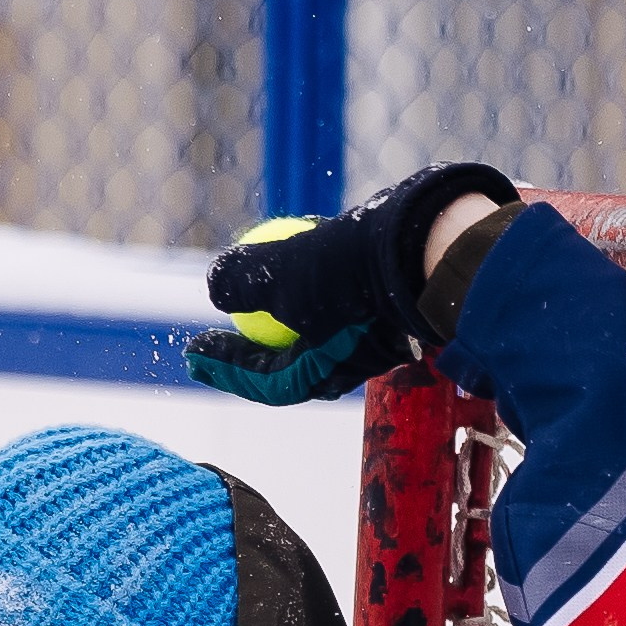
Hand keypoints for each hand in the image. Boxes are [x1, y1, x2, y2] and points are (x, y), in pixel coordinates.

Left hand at [184, 162, 517, 405]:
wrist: (434, 246)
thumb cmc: (358, 268)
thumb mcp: (288, 270)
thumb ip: (246, 279)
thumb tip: (215, 286)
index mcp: (322, 370)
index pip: (261, 379)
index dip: (223, 367)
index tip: (192, 352)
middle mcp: (348, 364)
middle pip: (286, 364)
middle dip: (248, 354)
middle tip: (212, 336)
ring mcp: (370, 340)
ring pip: (314, 335)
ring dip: (282, 322)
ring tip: (256, 299)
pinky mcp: (387, 310)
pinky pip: (339, 308)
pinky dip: (314, 295)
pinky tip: (307, 269)